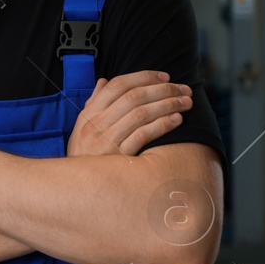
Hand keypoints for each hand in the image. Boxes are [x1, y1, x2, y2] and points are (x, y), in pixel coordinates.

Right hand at [67, 71, 192, 156]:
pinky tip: (176, 120)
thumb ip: (94, 103)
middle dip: (163, 90)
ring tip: (186, 103)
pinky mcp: (119, 156)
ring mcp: (107, 140)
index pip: (117, 85)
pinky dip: (162, 125)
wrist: (78, 186)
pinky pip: (144, 135)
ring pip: (141, 113)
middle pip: (134, 97)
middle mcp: (96, 124)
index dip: (144, 77)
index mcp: (89, 113)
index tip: (165, 77)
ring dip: (168, 105)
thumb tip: (104, 81)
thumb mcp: (82, 127)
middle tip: (184, 89)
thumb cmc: (85, 154)